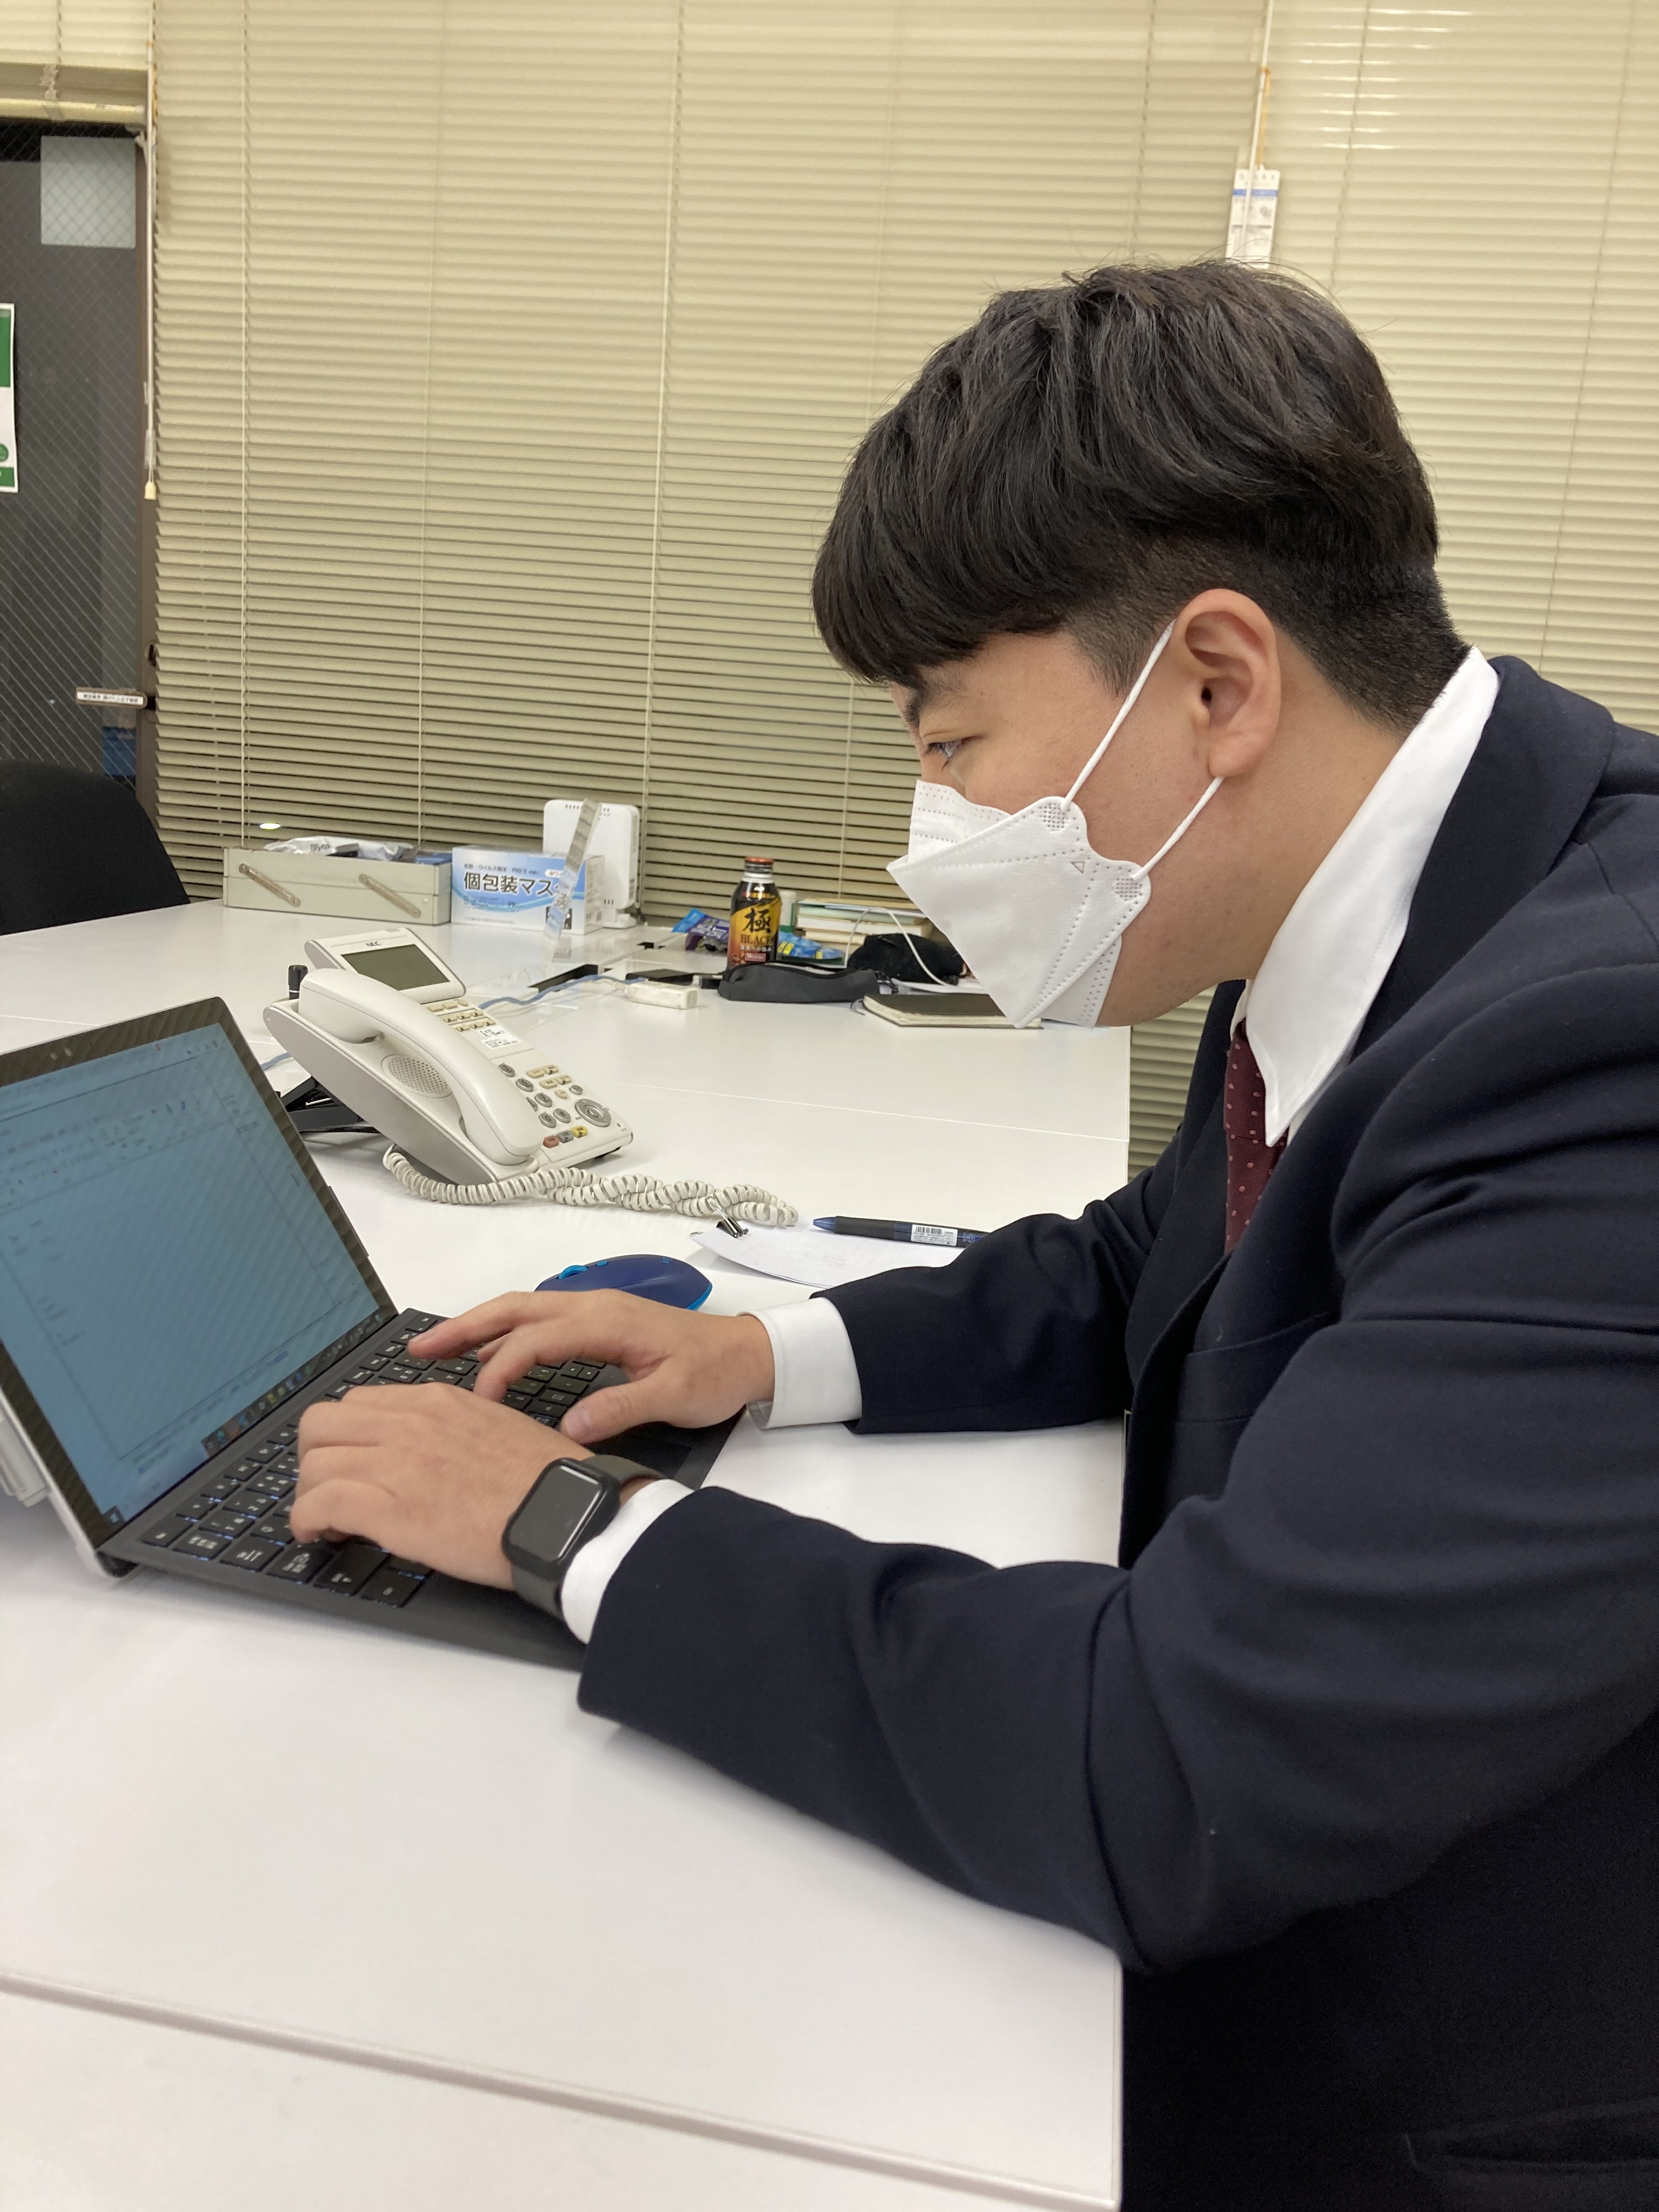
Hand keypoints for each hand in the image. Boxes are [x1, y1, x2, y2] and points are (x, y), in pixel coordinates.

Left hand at [292, 1381, 587, 1587]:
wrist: (565, 1513)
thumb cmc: (544, 1481)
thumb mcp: (496, 1428)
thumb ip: (452, 1427)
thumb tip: (427, 1451)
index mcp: (437, 1401)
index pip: (360, 1402)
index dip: (345, 1437)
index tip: (353, 1463)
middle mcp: (410, 1423)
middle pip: (320, 1423)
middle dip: (315, 1457)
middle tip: (329, 1487)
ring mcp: (397, 1462)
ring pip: (312, 1462)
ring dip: (310, 1493)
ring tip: (327, 1520)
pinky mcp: (389, 1507)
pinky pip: (317, 1503)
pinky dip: (306, 1521)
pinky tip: (320, 1535)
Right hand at [408, 1291, 775, 1444]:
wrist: (749, 1353)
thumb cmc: (715, 1372)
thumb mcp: (674, 1396)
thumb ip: (621, 1409)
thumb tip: (570, 1428)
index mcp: (606, 1321)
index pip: (533, 1340)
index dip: (499, 1370)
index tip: (476, 1403)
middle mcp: (593, 1306)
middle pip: (513, 1310)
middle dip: (463, 1327)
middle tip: (418, 1349)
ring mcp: (594, 1310)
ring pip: (522, 1311)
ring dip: (478, 1326)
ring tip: (435, 1348)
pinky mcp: (599, 1321)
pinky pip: (538, 1320)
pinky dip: (505, 1332)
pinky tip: (487, 1355)